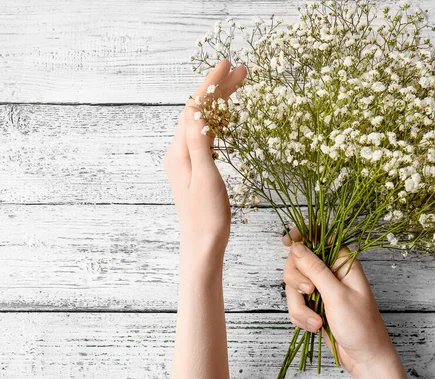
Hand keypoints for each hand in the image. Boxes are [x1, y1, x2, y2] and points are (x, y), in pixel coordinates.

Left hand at [163, 59, 246, 259]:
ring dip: (220, 102)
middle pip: (198, 111)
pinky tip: (229, 115)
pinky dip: (219, 120)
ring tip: (240, 84)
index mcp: (179, 152)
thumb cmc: (207, 218)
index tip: (227, 64)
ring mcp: (186, 159)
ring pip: (203, 121)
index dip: (210, 85)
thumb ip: (199, 144)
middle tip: (242, 70)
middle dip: (218, 89)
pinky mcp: (196, 167)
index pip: (194, 108)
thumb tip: (196, 110)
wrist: (202, 245)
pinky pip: (206, 134)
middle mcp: (179, 151)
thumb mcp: (205, 179)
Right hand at [282, 228, 414, 378]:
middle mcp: (331, 272)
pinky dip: (301, 317)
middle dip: (298, 282)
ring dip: (300, 307)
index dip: (301, 238)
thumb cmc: (360, 326)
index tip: (286, 242)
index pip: (318, 238)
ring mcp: (321, 290)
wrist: (364, 358)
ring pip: (293, 287)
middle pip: (298, 262)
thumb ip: (315, 269)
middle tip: (309, 293)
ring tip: (317, 322)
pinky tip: (315, 327)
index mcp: (342, 262)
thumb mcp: (337, 295)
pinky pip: (295, 304)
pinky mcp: (314, 306)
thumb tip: (297, 246)